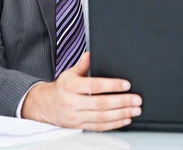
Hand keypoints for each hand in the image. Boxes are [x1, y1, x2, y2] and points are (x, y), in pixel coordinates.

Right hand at [22, 52, 141, 130]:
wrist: (46, 106)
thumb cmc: (62, 88)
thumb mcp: (69, 73)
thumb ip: (83, 64)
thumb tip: (91, 54)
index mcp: (70, 87)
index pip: (94, 86)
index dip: (111, 85)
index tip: (126, 84)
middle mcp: (72, 103)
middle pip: (100, 104)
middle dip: (121, 102)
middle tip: (136, 99)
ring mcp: (76, 117)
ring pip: (101, 117)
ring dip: (121, 114)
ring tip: (135, 110)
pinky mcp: (79, 126)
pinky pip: (99, 127)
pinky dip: (114, 124)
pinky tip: (125, 119)